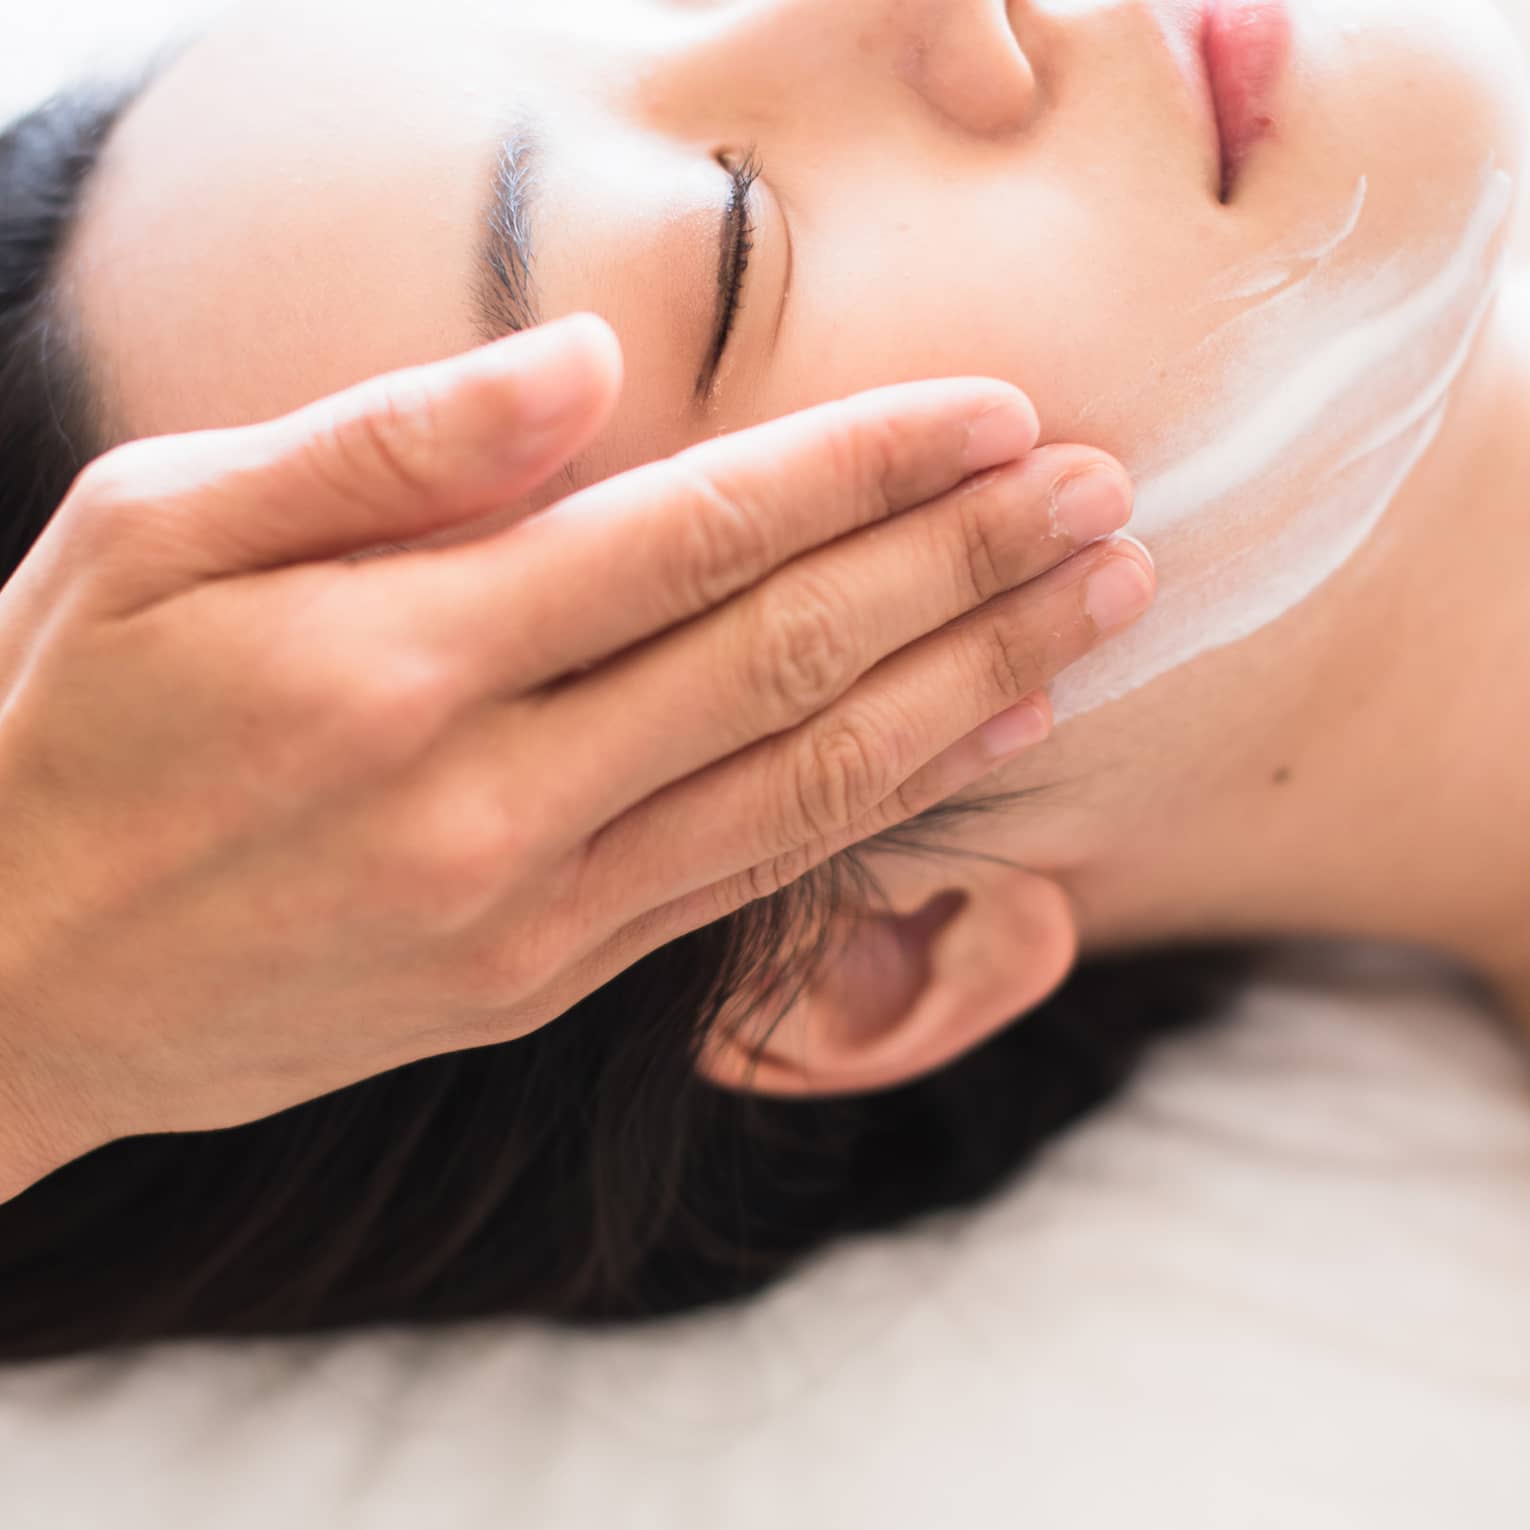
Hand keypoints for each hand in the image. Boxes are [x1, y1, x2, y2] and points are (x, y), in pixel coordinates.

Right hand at [0, 313, 1151, 1198]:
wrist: (10, 981)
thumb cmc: (66, 723)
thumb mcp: (160, 530)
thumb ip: (384, 446)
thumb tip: (581, 372)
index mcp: (403, 653)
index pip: (697, 534)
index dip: (869, 469)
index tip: (1002, 419)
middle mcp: (494, 794)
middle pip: (790, 656)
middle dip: (967, 567)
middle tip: (1110, 501)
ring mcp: (532, 910)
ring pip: (805, 781)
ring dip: (970, 686)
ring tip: (1098, 611)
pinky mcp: (541, 982)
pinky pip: (750, 883)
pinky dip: (880, 804)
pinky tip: (976, 743)